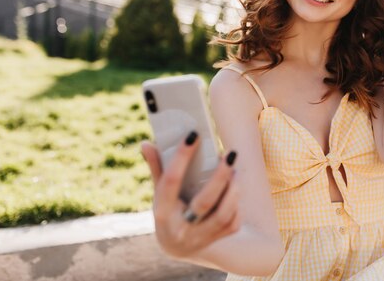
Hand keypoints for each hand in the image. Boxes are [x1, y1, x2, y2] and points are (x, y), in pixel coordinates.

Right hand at [141, 133, 240, 257]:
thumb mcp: (159, 192)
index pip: (171, 182)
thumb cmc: (169, 210)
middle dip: (220, 176)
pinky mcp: (216, 241)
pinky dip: (237, 205)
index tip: (193, 135)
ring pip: (223, 215)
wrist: (177, 247)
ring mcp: (199, 238)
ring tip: (235, 170)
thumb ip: (156, 168)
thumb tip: (146, 143)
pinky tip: (235, 189)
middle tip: (230, 154)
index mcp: (162, 212)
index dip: (181, 157)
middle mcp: (180, 228)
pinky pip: (232, 224)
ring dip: (233, 190)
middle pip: (204, 202)